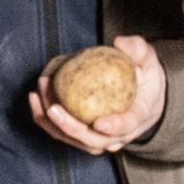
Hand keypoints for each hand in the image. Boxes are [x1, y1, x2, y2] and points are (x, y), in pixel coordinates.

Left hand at [28, 36, 166, 153]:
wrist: (143, 98)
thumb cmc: (146, 78)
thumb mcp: (148, 60)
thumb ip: (137, 49)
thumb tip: (120, 43)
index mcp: (137, 118)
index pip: (126, 126)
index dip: (114, 127)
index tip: (99, 123)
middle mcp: (117, 135)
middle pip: (93, 140)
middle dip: (70, 127)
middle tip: (53, 107)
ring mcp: (99, 139)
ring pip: (73, 139)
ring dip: (52, 122)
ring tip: (39, 95)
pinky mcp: (83, 136)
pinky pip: (61, 132)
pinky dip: (45, 119)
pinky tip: (35, 98)